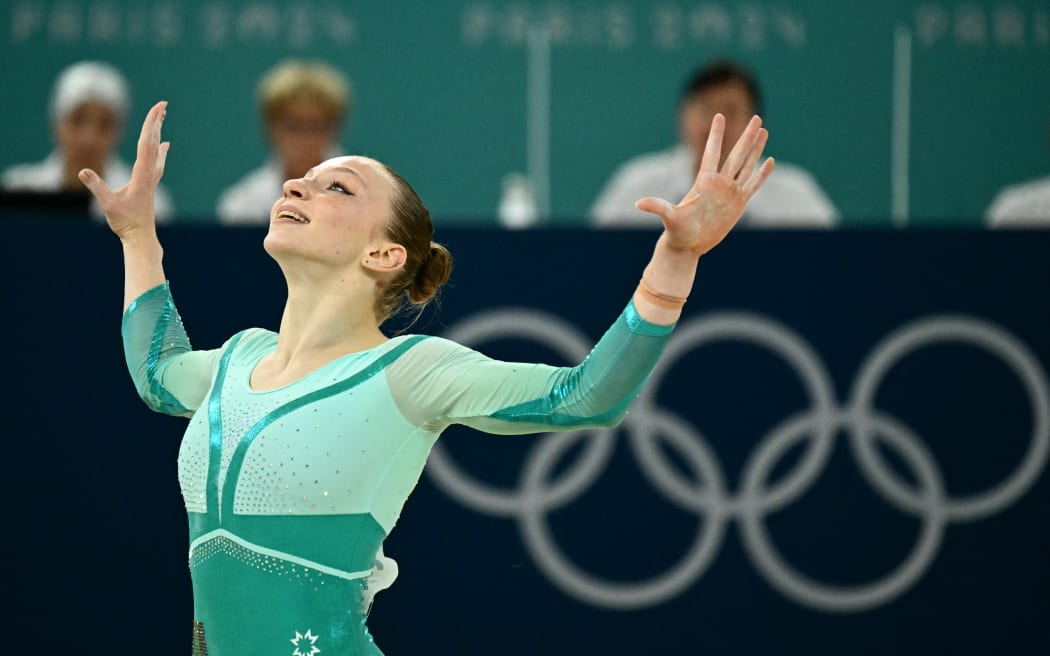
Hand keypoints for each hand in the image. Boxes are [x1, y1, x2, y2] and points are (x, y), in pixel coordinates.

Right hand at [79, 100, 169, 239]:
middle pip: (154, 142)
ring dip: (158, 132)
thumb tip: (83, 172)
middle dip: (157, 122)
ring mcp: (150, 179)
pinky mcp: (148, 184)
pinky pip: (156, 161)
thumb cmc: (125, 222)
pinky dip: (160, 150)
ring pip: (156, 150)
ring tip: (163, 118)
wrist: (141, 237)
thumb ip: (96, 186)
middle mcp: (149, 174)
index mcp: (141, 175)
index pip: (146, 144)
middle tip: (163, 104)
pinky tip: (165, 146)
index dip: (150, 125)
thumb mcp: (107, 203)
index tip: (157, 109)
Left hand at [636, 114, 774, 256]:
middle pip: (736, 154)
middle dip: (746, 135)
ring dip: (755, 149)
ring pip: (746, 165)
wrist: (687, 246)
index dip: (716, 135)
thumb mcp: (670, 218)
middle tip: (757, 116)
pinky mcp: (738, 204)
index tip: (719, 115)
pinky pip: (753, 185)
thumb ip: (658, 207)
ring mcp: (729, 192)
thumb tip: (638, 204)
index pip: (712, 152)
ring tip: (763, 131)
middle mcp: (718, 183)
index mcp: (704, 181)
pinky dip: (761, 174)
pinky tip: (770, 160)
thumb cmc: (677, 231)